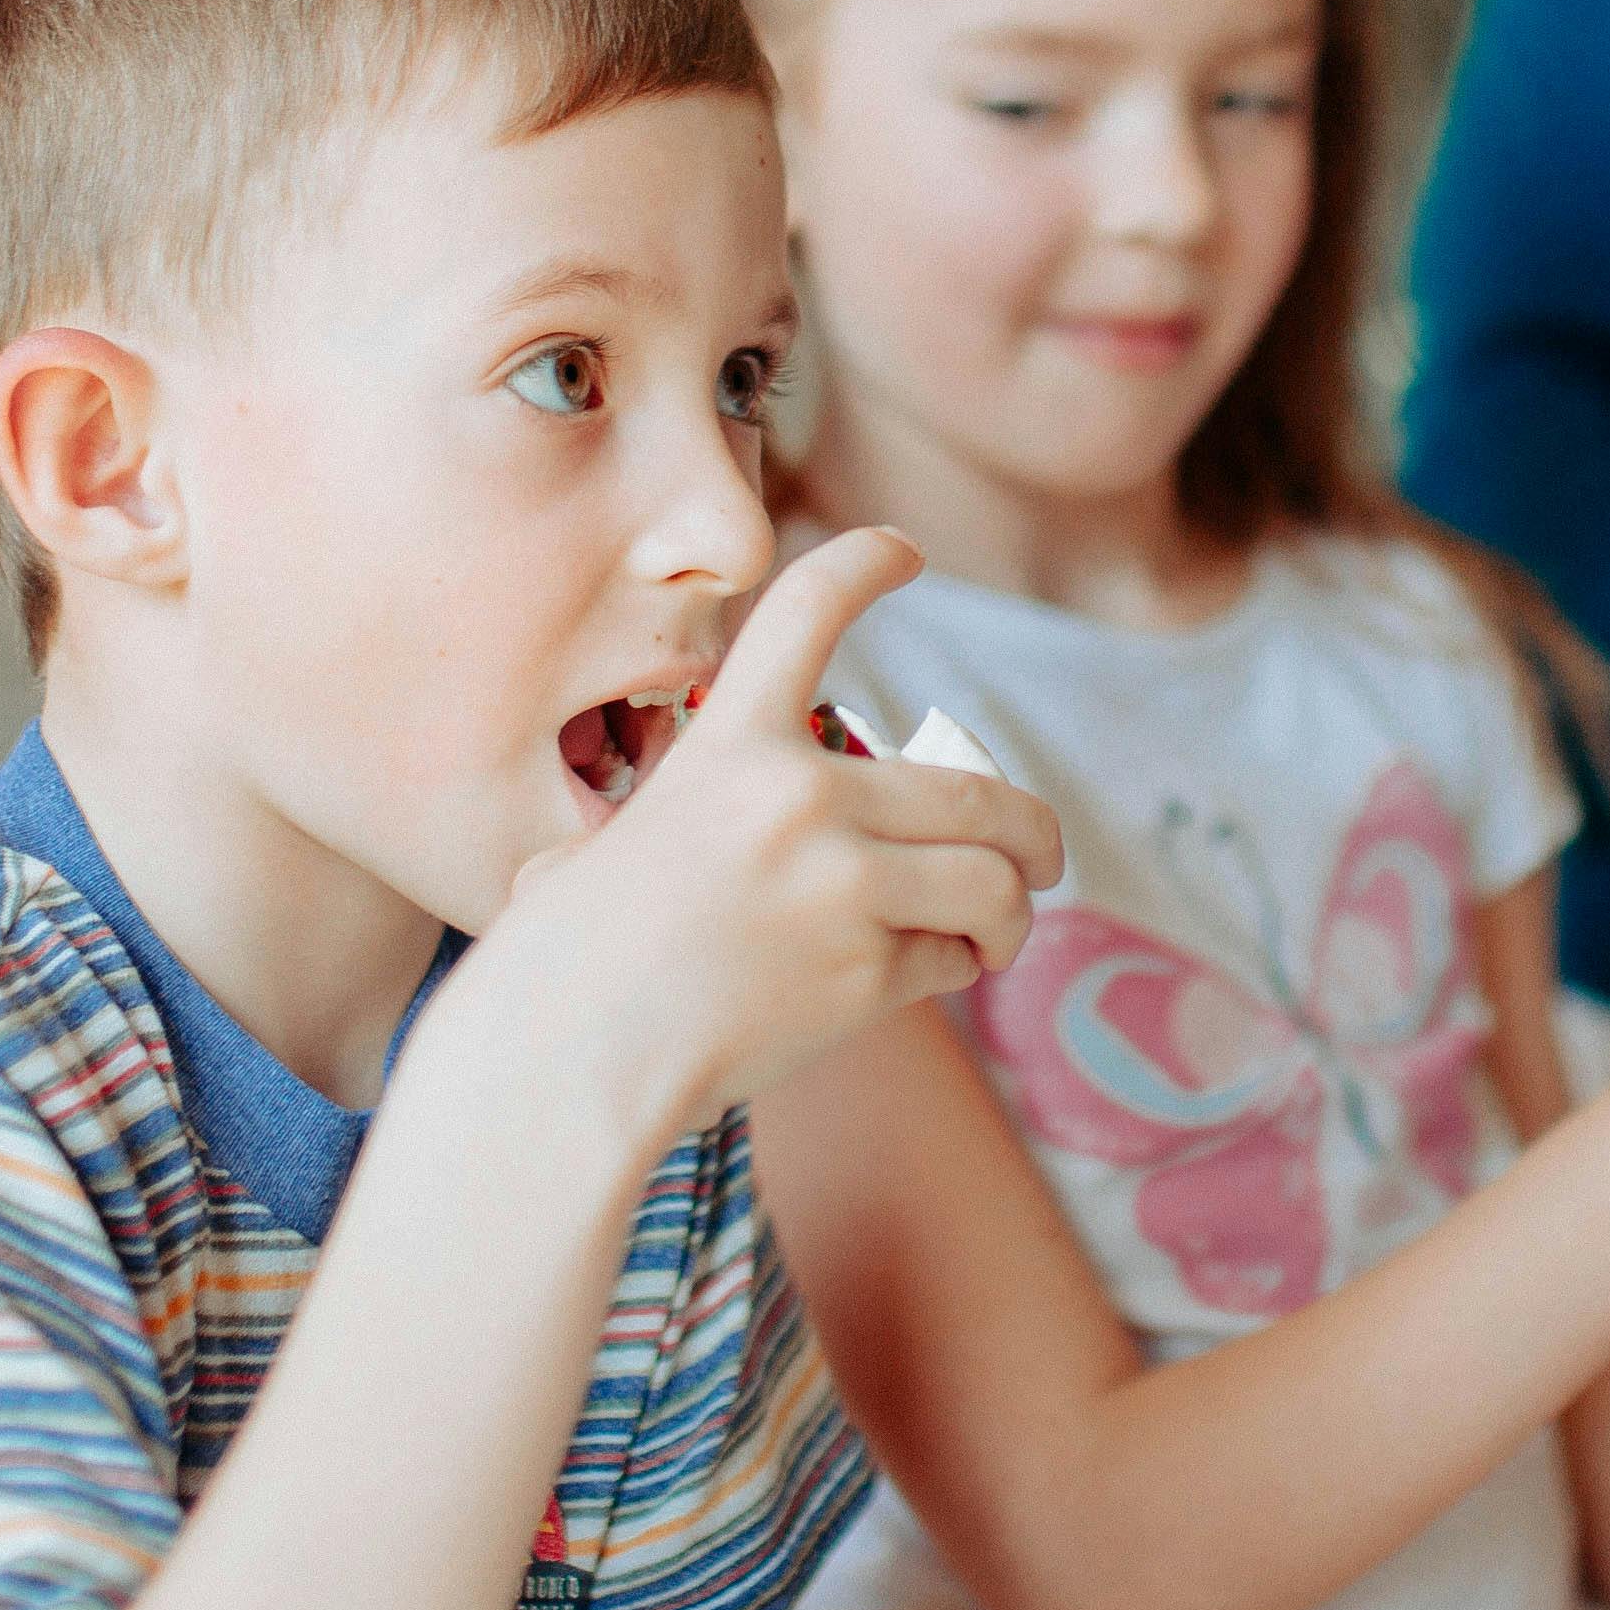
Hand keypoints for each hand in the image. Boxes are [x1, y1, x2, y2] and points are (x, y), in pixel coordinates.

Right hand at [460, 530, 1067, 1149]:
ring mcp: (844, 885)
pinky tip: (928, 978)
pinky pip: (948, 957)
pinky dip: (953, 968)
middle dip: (1032, 830)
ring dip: (1014, 910)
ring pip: (993, 880)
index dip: (866, 565)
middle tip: (1042, 856)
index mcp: (730, 744)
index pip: (807, 609)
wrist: (567, 1056)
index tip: (905, 553)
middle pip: (977, 792)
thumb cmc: (566, 960)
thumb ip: (702, 822)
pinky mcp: (865, 973)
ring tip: (1001, 935)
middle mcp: (801, 797)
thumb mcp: (620, 842)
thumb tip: (768, 852)